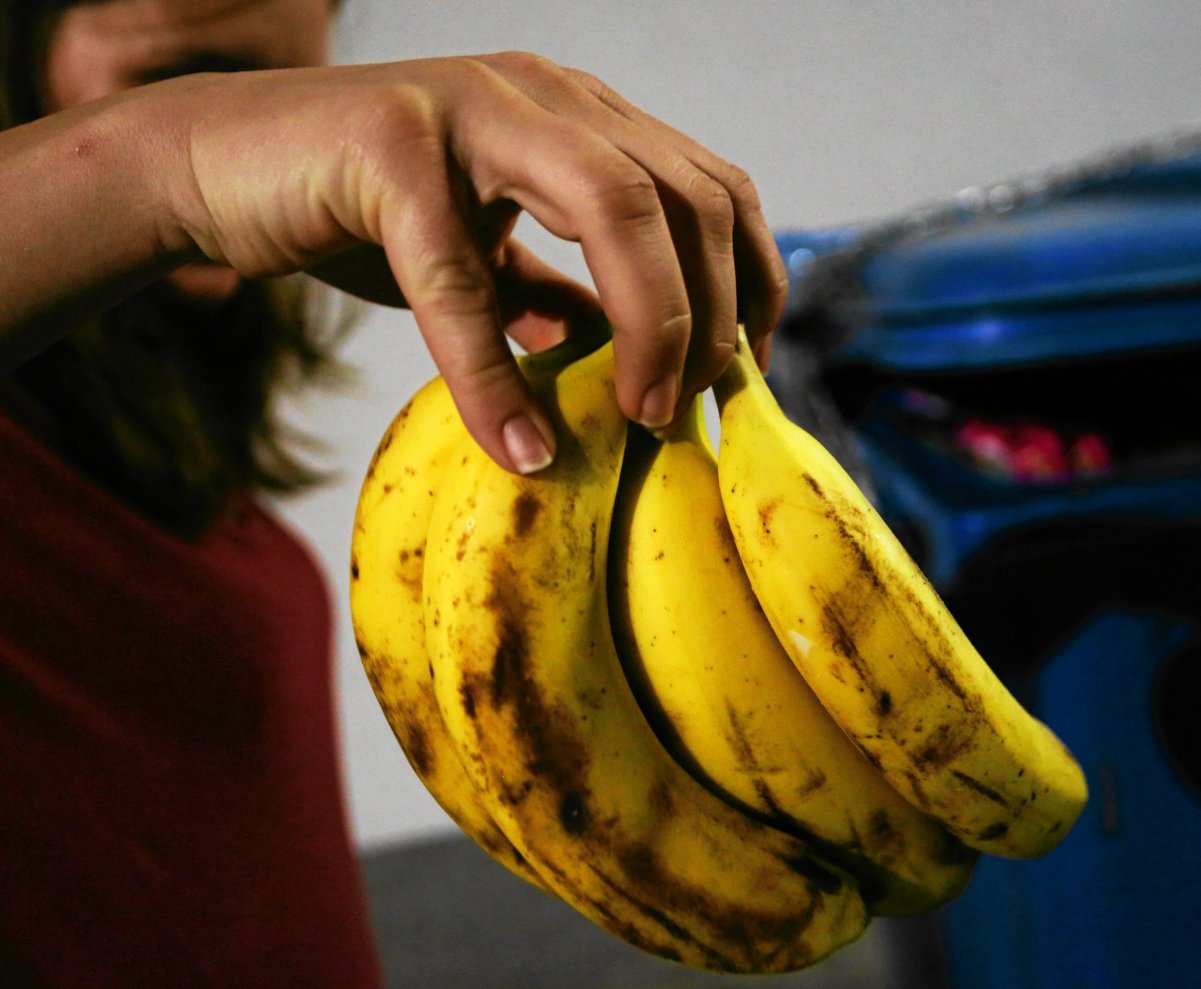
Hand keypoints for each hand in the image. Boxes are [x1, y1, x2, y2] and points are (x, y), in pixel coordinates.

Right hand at [156, 53, 786, 472]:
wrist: (213, 169)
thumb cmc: (359, 215)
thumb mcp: (488, 262)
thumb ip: (562, 297)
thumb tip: (633, 363)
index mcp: (583, 116)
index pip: (714, 187)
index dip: (752, 283)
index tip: (747, 375)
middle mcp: (547, 94)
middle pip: (688, 198)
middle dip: (710, 318)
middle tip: (683, 413)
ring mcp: (474, 103)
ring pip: (617, 207)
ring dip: (649, 327)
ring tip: (640, 420)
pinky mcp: (389, 142)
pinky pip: (464, 275)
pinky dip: (496, 375)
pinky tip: (517, 447)